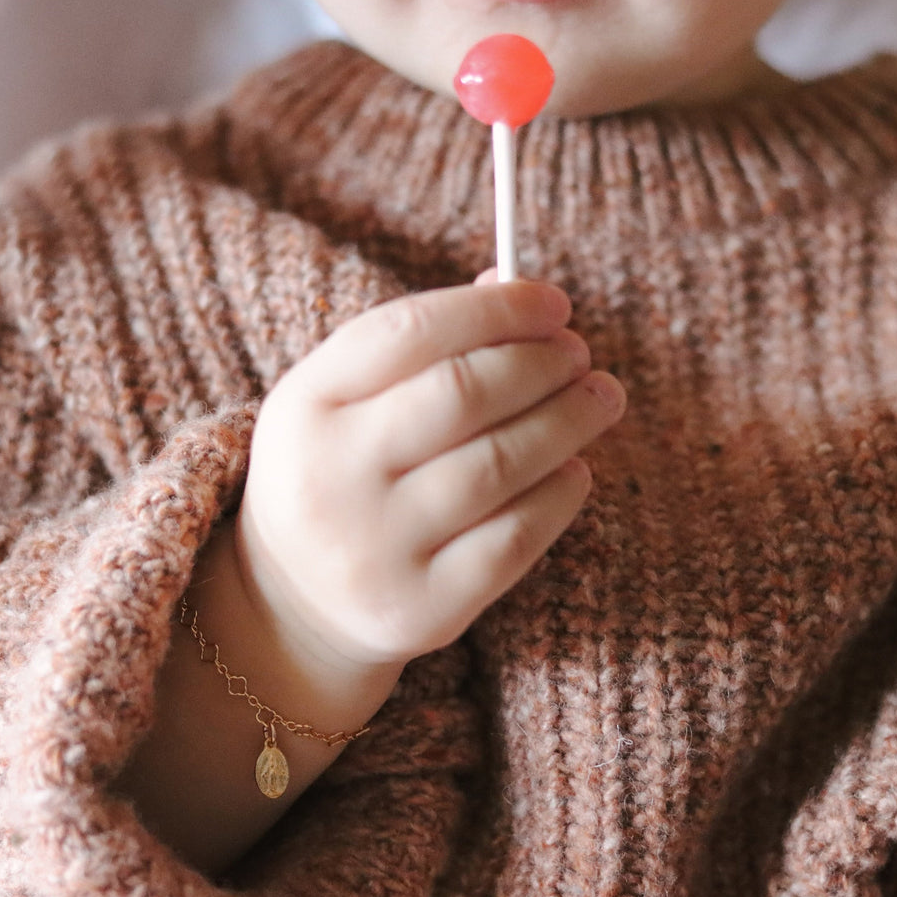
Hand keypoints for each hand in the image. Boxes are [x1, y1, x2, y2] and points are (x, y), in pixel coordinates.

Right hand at [237, 275, 624, 668]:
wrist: (295, 606)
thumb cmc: (344, 472)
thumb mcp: (348, 400)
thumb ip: (424, 343)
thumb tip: (519, 290)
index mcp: (306, 406)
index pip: (411, 332)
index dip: (497, 310)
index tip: (555, 303)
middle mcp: (331, 477)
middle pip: (464, 394)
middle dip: (541, 363)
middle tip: (581, 355)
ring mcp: (375, 549)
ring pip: (500, 465)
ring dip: (569, 420)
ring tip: (601, 399)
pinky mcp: (423, 606)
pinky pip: (516, 537)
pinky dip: (560, 494)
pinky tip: (574, 469)